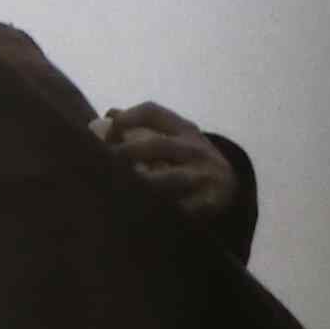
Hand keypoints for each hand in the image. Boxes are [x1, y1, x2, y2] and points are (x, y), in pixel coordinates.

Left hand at [90, 100, 238, 220]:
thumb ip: (142, 127)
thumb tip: (108, 116)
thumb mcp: (172, 137)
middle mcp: (195, 148)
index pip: (152, 112)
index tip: (105, 134)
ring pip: (169, 179)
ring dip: (141, 186)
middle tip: (101, 168)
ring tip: (116, 193)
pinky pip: (182, 208)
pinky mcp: (210, 201)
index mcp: (183, 128)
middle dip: (125, 155)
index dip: (125, 119)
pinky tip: (140, 215)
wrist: (228, 185)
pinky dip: (161, 211)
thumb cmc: (186, 158)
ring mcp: (204, 175)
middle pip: (156, 145)